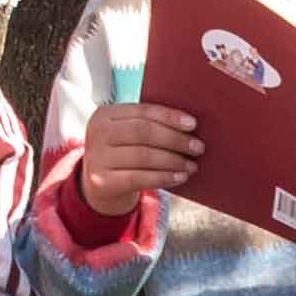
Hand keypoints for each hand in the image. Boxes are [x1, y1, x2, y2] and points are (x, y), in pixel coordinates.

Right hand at [70, 95, 203, 215]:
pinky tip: (180, 177)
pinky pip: (139, 178)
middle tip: (198, 147)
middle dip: (175, 139)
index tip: (193, 124)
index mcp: (105, 114)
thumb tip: (189, 125)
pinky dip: (163, 177)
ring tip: (192, 165)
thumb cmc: (123, 152)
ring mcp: (97, 158)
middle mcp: (97, 133)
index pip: (142, 111)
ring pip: (143, 156)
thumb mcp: (126, 133)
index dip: (170, 117)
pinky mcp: (102, 182)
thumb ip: (148, 124)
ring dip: (173, 161)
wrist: (99, 183)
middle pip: (143, 132)